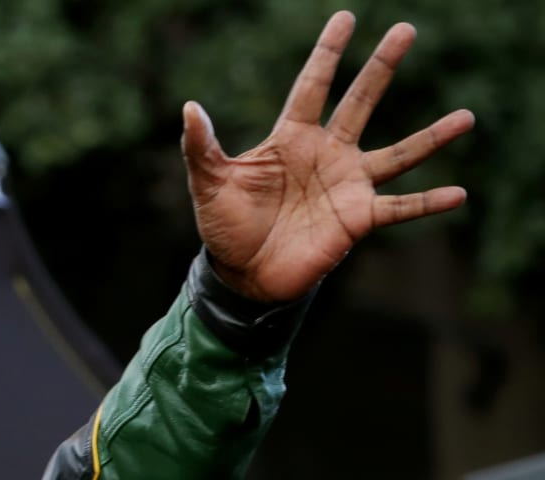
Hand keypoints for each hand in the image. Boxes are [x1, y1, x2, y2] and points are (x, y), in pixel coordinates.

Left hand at [182, 11, 473, 303]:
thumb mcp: (209, 184)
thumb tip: (189, 107)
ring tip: (467, 117)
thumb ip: (201, 147)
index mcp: (291, 139)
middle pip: (360, 102)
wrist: (241, 276)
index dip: (327, 54)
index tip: (346, 19)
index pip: (312, 86)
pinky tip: (458, 193)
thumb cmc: (225, 227)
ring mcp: (347, 184)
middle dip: (381, 67)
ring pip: (398, 154)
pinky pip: (399, 207)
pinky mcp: (357, 218)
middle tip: (406, 30)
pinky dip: (427, 202)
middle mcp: (327, 154)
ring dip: (432, 137)